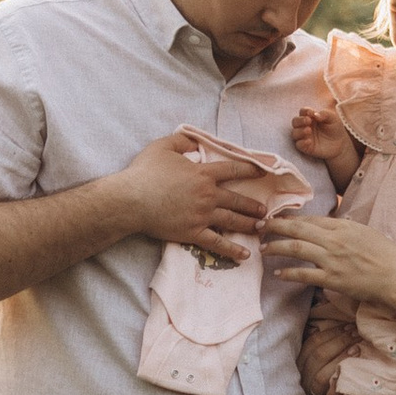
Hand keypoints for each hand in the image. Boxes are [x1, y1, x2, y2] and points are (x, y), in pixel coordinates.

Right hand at [118, 127, 288, 261]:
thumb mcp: (162, 146)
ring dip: (248, 224)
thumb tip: (195, 139)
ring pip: (232, 220)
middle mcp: (207, 195)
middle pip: (237, 199)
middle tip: (265, 210)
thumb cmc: (144, 172)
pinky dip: (232, 250)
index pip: (232, 170)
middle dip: (252, 205)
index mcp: (203, 174)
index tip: (262, 172)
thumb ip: (182, 140)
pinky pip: (217, 243)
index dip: (249, 170)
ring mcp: (202, 216)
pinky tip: (245, 255)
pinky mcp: (193, 233)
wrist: (131, 200)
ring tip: (260, 227)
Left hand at [263, 210, 395, 332]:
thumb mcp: (362, 232)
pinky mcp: (333, 279)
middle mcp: (335, 240)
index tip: (275, 218)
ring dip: (277, 246)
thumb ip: (341, 228)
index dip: (290, 218)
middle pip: (298, 228)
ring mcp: (333, 259)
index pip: (310, 219)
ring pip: (297, 248)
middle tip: (259, 226)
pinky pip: (305, 274)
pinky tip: (278, 273)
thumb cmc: (382, 254)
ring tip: (263, 248)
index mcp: (342, 226)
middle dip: (275, 226)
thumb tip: (322, 225)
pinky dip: (289, 273)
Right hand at [288, 104, 360, 180]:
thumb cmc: (335, 128)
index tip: (311, 112)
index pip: (303, 112)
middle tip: (308, 121)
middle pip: (295, 122)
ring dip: (300, 131)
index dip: (305, 111)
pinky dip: (302, 143)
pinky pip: (299, 145)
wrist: (341, 143)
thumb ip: (324, 114)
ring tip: (309, 130)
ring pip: (294, 133)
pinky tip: (309, 141)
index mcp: (310, 117)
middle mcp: (305, 126)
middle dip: (300, 120)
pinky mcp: (306, 147)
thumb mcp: (332, 118)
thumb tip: (315, 115)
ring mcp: (304, 137)